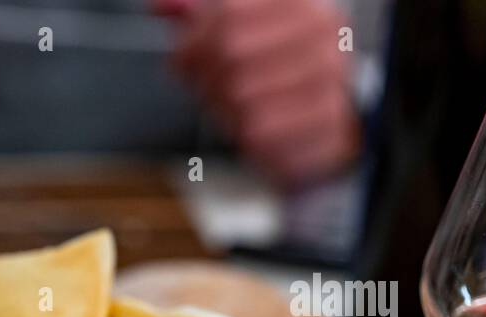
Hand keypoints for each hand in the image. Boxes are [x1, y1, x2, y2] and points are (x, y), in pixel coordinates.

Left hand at [155, 0, 360, 186]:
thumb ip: (198, 14)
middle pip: (230, 53)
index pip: (228, 14)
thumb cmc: (269, 65)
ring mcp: (329, 70)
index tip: (184, 60)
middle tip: (205, 89)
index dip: (193, 42)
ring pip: (242, 95)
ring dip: (222, 109)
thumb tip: (157, 6)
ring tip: (229, 108)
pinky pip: (260, 131)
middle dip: (204, 77)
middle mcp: (319, 26)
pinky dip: (243, 134)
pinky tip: (248, 128)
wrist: (325, 109)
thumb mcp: (238, 28)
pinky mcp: (327, 115)